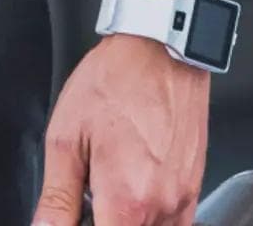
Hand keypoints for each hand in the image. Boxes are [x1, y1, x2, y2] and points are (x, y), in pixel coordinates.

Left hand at [30, 31, 208, 225]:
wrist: (161, 43)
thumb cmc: (117, 79)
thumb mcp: (66, 136)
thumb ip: (57, 198)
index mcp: (127, 202)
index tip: (77, 213)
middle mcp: (161, 207)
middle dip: (104, 219)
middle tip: (92, 193)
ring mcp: (183, 197)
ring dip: (128, 217)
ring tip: (114, 184)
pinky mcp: (195, 183)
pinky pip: (176, 221)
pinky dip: (152, 215)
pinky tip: (137, 186)